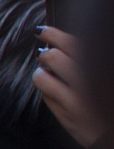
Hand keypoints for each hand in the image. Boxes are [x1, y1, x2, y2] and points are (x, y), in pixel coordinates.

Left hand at [36, 27, 101, 148]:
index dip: (54, 34)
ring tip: (46, 72)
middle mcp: (89, 81)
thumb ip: (93, 59)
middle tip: (44, 53)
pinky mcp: (67, 116)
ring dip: (41, 72)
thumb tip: (66, 45)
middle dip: (45, 53)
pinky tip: (53, 89)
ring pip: (42, 76)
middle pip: (53, 57)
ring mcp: (76, 100)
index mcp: (101, 66)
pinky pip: (46, 96)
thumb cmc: (110, 100)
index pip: (72, 43)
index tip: (43, 31)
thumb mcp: (108, 73)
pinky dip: (46, 89)